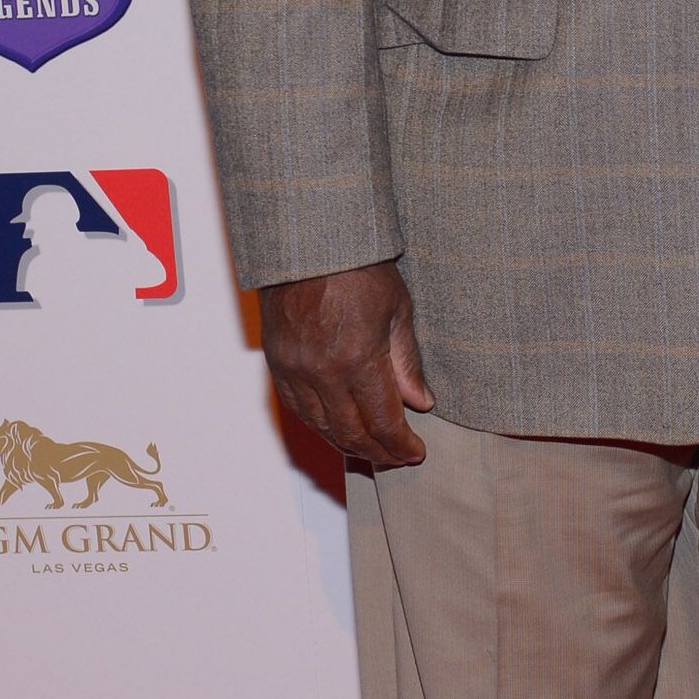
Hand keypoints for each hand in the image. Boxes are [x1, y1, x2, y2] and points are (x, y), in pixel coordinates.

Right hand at [259, 260, 432, 469]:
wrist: (309, 241)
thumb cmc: (358, 266)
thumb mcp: (397, 310)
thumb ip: (407, 363)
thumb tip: (421, 402)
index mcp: (358, 359)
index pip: (382, 422)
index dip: (401, 446)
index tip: (416, 452)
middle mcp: (322, 371)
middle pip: (350, 433)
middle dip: (378, 452)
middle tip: (397, 458)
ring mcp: (295, 368)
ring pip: (320, 426)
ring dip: (347, 444)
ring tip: (370, 450)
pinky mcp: (277, 361)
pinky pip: (296, 408)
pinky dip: (319, 425)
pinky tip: (335, 428)